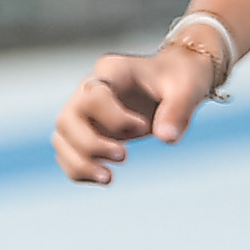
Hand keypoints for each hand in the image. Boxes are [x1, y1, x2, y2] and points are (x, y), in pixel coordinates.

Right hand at [53, 41, 212, 183]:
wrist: (177, 79)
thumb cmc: (182, 78)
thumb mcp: (188, 88)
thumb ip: (178, 110)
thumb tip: (166, 139)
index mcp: (111, 70)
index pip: (92, 96)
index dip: (114, 118)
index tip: (143, 126)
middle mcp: (90, 89)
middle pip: (67, 120)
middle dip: (90, 145)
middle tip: (124, 156)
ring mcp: (85, 111)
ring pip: (61, 139)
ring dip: (79, 163)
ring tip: (108, 178)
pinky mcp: (89, 130)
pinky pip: (68, 153)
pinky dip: (79, 170)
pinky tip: (105, 178)